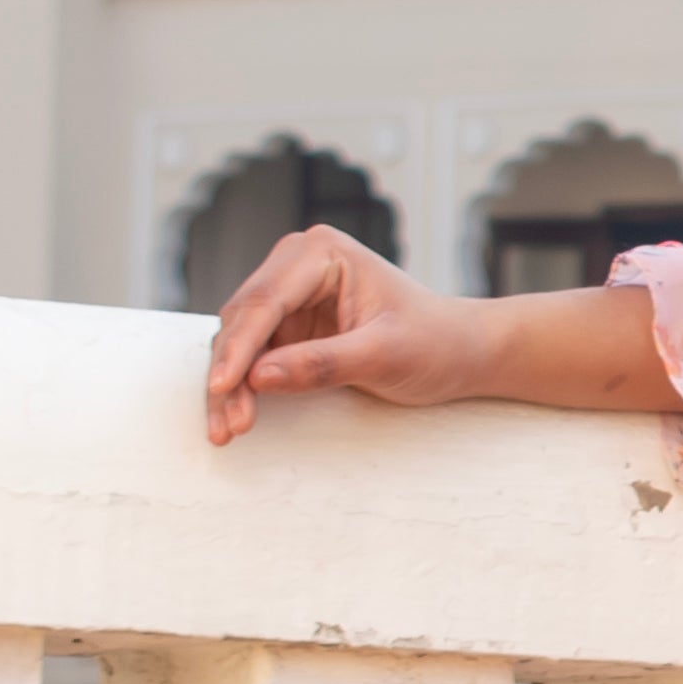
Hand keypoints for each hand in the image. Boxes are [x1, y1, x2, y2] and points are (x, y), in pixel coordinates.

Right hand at [203, 229, 491, 444]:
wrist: (460, 351)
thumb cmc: (435, 342)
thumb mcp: (385, 356)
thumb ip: (323, 364)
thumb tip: (259, 378)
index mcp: (322, 253)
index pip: (266, 301)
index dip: (240, 347)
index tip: (223, 386)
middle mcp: (297, 266)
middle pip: (243, 320)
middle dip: (230, 373)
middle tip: (228, 423)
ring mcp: (290, 297)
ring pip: (240, 341)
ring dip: (230, 386)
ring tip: (228, 430)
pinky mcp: (289, 327)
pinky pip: (253, 357)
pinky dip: (244, 387)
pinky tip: (237, 417)